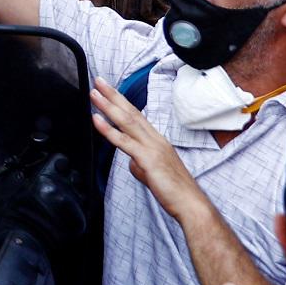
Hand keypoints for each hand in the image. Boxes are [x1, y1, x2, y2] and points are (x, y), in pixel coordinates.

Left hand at [90, 77, 199, 217]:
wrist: (190, 203)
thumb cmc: (173, 190)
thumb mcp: (152, 172)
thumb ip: (139, 163)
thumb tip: (130, 161)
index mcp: (157, 140)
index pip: (136, 116)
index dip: (122, 102)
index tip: (109, 90)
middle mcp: (155, 139)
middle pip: (131, 112)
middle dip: (114, 96)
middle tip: (99, 81)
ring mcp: (152, 147)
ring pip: (127, 121)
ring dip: (109, 106)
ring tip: (95, 93)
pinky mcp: (148, 159)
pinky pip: (124, 141)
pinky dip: (108, 129)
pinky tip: (96, 119)